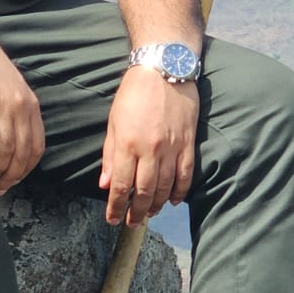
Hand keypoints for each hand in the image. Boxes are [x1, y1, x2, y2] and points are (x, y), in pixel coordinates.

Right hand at [0, 19, 44, 195]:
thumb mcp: (9, 86)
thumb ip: (14, 110)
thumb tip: (11, 139)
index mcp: (31, 104)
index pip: (36, 147)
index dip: (25, 170)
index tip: (12, 182)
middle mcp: (21, 106)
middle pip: (21, 154)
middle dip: (10, 178)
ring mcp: (1, 105)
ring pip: (4, 152)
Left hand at [99, 66, 198, 226]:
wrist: (164, 69)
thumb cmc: (134, 93)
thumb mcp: (113, 122)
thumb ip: (110, 155)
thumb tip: (106, 184)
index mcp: (127, 144)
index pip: (121, 186)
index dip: (116, 207)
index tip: (112, 219)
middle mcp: (150, 150)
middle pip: (143, 191)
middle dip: (136, 212)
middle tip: (132, 223)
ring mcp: (171, 148)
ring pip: (165, 187)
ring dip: (156, 205)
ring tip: (148, 214)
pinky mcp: (188, 143)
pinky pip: (185, 175)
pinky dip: (180, 192)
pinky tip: (173, 201)